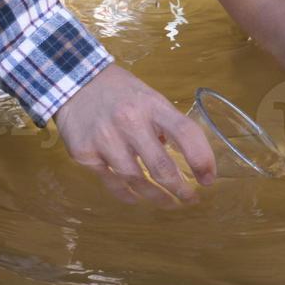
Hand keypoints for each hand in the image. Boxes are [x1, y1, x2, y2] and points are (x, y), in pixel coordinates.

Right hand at [55, 64, 215, 204]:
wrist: (75, 81)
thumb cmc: (120, 91)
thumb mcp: (150, 97)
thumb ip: (166, 124)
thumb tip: (184, 155)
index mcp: (153, 106)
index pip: (186, 133)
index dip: (202, 159)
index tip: (209, 178)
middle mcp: (130, 122)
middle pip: (161, 166)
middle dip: (180, 189)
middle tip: (190, 199)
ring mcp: (105, 139)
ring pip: (136, 180)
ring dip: (157, 197)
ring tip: (169, 203)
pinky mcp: (85, 154)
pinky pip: (111, 183)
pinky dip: (128, 195)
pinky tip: (138, 198)